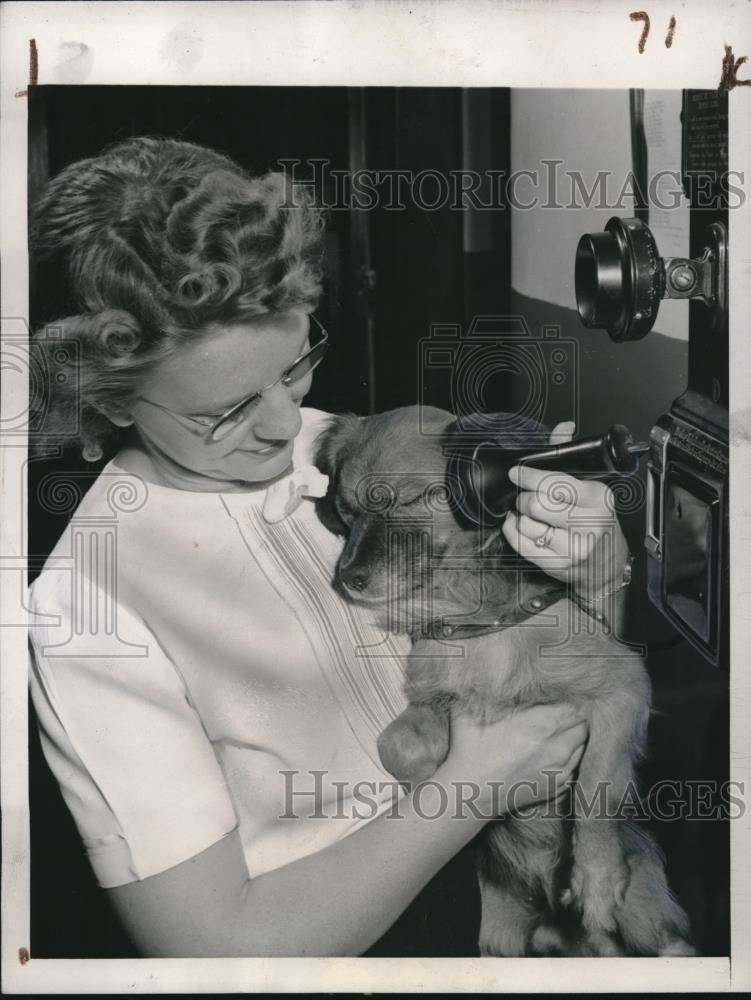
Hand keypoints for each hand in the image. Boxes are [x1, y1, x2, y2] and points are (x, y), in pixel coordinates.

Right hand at [439, 702, 588, 814]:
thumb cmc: (468, 752)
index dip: (568, 698)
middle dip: (573, 716)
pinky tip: (552, 751)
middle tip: (558, 710)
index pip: (575, 706)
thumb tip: (486, 672)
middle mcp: (558, 748)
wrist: (469, 794)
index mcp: (541, 725)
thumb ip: (481, 689)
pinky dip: (570, 756)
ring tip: (556, 730)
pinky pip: (576, 765)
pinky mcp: (558, 787)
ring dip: (573, 736)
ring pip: (583, 745)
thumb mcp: (468, 712)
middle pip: (583, 724)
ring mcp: (560, 770)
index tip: (557, 695)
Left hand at [501, 422, 629, 599]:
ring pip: (527, 524)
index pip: (556, 483)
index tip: (517, 473)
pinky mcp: (558, 565)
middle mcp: (588, 523)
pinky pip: (521, 545)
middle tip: (526, 497)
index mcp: (597, 498)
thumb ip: (570, 455)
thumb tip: (563, 428)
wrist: (607, 565)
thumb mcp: (591, 487)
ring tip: (528, 514)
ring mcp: (574, 547)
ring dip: (519, 516)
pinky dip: (514, 531)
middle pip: (537, 504)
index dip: (529, 476)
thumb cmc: (597, 522)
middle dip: (524, 497)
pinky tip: (523, 526)